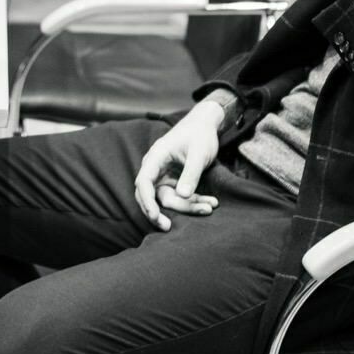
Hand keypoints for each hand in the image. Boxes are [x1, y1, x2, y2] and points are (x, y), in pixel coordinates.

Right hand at [131, 101, 224, 231]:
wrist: (206, 126)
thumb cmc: (200, 135)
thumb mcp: (198, 153)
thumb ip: (191, 173)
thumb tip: (182, 195)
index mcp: (156, 157)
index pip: (143, 182)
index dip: (146, 201)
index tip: (154, 216)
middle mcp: (156, 168)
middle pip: (152, 195)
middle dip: (161, 212)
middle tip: (169, 227)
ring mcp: (164, 176)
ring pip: (169, 199)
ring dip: (188, 206)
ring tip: (210, 206)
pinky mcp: (174, 182)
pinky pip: (180, 197)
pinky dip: (193, 202)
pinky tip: (210, 203)